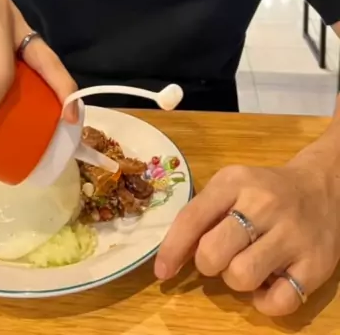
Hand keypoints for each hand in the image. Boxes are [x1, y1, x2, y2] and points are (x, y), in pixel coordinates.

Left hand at [155, 160, 339, 316]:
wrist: (322, 187)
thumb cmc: (265, 191)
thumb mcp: (232, 186)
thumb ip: (204, 214)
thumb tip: (172, 255)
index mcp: (236, 182)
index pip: (192, 218)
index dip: (172, 250)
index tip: (163, 272)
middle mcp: (264, 204)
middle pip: (213, 253)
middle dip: (208, 264)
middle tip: (220, 258)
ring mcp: (292, 234)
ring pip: (242, 277)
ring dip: (236, 281)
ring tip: (246, 265)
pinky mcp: (316, 263)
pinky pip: (278, 301)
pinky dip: (265, 302)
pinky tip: (268, 284)